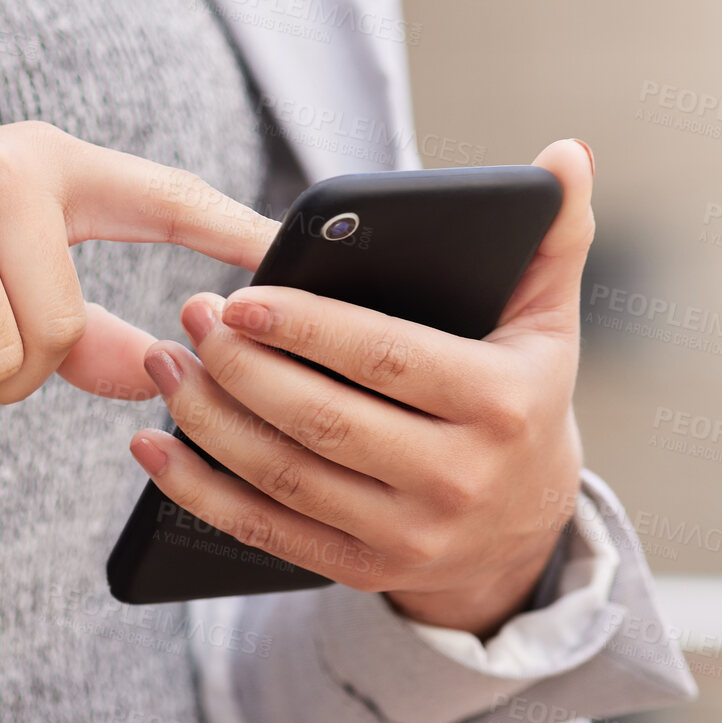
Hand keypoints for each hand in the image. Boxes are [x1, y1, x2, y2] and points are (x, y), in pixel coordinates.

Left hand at [129, 139, 595, 636]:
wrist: (527, 530)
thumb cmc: (522, 397)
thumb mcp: (548, 321)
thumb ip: (553, 234)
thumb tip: (567, 151)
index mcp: (500, 406)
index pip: (387, 359)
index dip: (307, 328)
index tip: (240, 296)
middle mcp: (458, 480)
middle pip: (325, 422)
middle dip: (243, 369)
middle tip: (189, 318)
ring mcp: (409, 537)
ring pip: (286, 478)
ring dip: (210, 422)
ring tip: (164, 364)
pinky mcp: (364, 570)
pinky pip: (267, 532)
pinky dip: (200, 494)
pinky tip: (153, 447)